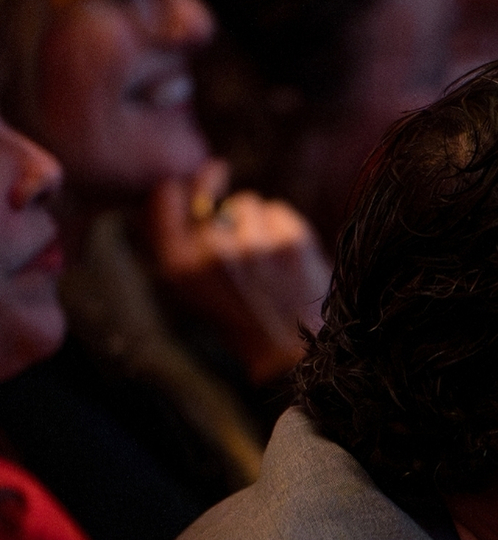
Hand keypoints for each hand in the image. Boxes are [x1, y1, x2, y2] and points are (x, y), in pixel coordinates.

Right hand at [144, 159, 331, 382]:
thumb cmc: (238, 323)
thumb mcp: (191, 291)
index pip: (166, 197)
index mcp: (180, 266)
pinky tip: (283, 257)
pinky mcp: (289, 239)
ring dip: (255, 222)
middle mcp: (212, 251)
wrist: (290, 352)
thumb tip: (175, 186)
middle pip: (211, 199)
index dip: (181, 190)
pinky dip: (282, 228)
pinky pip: (277, 210)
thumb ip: (177, 243)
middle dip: (223, 213)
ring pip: (247, 202)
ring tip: (263, 257)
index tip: (190, 189)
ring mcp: (253, 243)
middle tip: (239, 238)